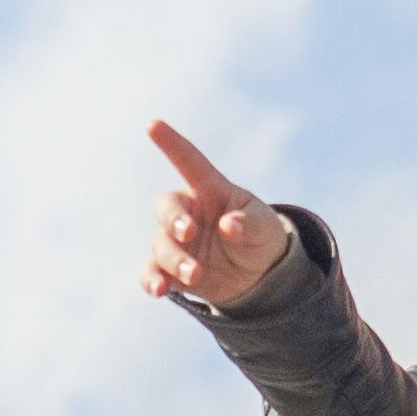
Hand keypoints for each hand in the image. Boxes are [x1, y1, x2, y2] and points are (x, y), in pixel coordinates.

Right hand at [140, 120, 297, 309]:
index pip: (190, 162)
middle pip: (167, 207)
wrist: (259, 277)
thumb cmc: (260, 238)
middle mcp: (190, 213)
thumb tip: (229, 226)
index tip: (153, 125)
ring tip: (195, 275)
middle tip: (189, 233)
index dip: (171, 144)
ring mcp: (179, 243)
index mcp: (211, 191)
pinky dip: (152, 280)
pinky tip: (158, 290)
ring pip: (161, 245)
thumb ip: (250, 223)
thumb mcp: (264, 227)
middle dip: (174, 219)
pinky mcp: (173, 271)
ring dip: (174, 260)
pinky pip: (153, 272)